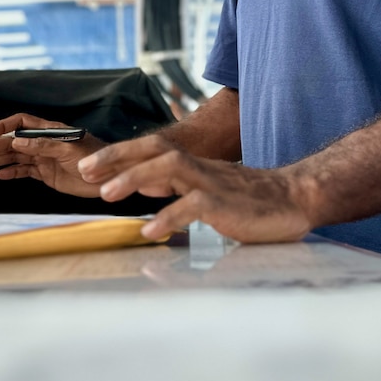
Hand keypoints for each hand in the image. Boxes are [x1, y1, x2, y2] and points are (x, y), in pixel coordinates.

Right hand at [0, 113, 106, 197]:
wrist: (111, 177)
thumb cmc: (96, 158)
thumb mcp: (70, 150)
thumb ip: (43, 146)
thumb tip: (16, 141)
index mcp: (49, 131)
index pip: (20, 122)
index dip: (2, 127)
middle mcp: (44, 143)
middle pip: (12, 141)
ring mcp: (45, 159)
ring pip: (15, 157)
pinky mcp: (47, 174)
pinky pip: (25, 171)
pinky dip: (11, 172)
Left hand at [78, 133, 312, 242]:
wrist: (295, 199)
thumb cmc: (251, 201)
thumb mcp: (207, 191)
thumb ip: (177, 188)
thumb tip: (145, 188)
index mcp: (194, 165)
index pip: (153, 149)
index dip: (120, 155)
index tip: (89, 167)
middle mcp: (200, 168)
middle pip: (156, 148)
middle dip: (117, 157)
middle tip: (85, 172)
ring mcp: (214, 183)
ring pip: (171, 166)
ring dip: (136, 178)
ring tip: (108, 196)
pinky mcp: (227, 204)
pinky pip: (195, 204)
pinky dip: (170, 215)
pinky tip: (151, 231)